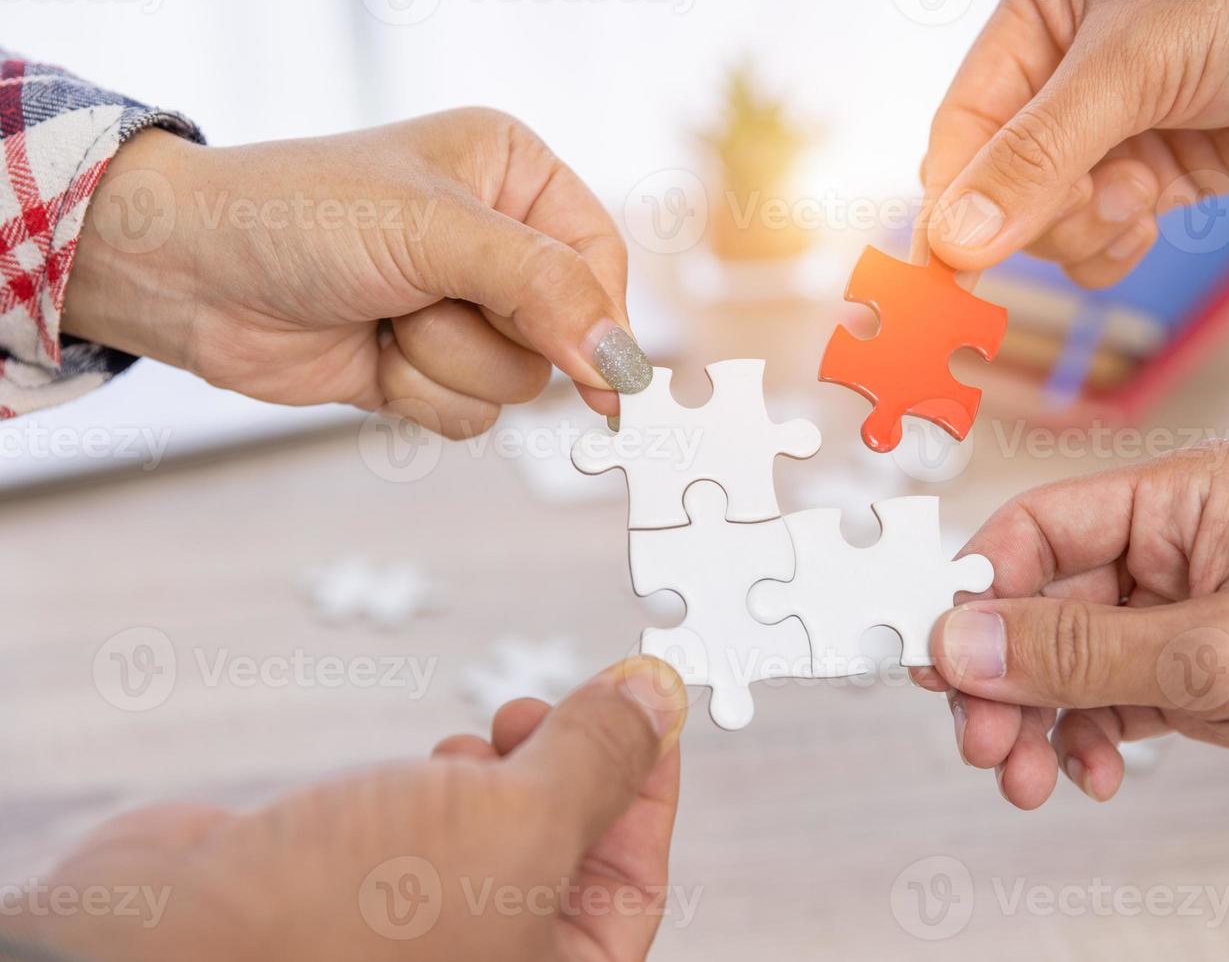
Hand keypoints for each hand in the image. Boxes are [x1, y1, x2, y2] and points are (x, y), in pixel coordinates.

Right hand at [6, 658, 687, 961]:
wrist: (161, 939)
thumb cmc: (339, 925)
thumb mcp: (517, 825)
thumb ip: (596, 760)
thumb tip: (655, 701)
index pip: (634, 883)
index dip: (651, 788)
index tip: (652, 710)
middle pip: (568, 857)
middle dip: (575, 771)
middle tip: (561, 710)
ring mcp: (415, 934)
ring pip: (498, 836)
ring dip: (511, 770)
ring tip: (495, 733)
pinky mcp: (354, 890)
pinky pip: (432, 830)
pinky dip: (448, 783)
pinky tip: (439, 757)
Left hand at [64, 109, 653, 437]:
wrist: (187, 274)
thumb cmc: (296, 215)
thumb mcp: (436, 233)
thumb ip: (544, 290)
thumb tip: (622, 359)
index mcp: (514, 174)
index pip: (601, 258)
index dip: (599, 317)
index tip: (597, 373)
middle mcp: (498, 241)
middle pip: (566, 332)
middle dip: (490, 331)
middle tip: (427, 300)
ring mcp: (463, 308)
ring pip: (520, 383)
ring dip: (447, 364)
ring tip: (387, 319)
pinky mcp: (430, 365)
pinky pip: (476, 415)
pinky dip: (423, 396)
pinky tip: (373, 354)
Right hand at [914, 444, 1228, 814]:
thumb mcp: (1222, 655)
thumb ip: (1082, 652)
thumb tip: (968, 642)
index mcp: (1185, 501)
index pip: (1041, 530)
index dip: (979, 593)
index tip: (938, 655)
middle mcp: (1180, 549)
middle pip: (1046, 603)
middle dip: (1006, 675)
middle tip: (981, 736)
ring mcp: (1192, 613)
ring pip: (1073, 659)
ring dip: (1040, 717)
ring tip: (1028, 771)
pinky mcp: (1207, 673)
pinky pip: (1113, 697)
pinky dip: (1089, 736)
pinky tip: (1089, 770)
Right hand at [916, 0, 1228, 286]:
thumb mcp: (1138, 62)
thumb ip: (1040, 151)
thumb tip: (954, 238)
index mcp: (1034, 25)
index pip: (960, 133)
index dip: (952, 206)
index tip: (946, 274)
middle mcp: (1060, 84)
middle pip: (996, 192)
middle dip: (1041, 214)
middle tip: (1098, 199)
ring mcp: (1108, 137)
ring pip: (1046, 226)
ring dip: (1082, 234)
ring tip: (1140, 195)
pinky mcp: (1155, 177)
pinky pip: (1099, 241)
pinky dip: (1112, 250)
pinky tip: (1148, 217)